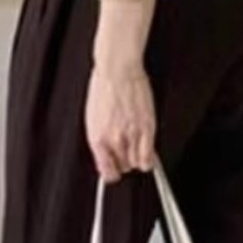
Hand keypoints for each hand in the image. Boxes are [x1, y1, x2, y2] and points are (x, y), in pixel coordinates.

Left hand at [85, 59, 155, 182]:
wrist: (118, 71)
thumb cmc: (104, 88)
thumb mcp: (93, 118)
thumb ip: (101, 140)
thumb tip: (106, 156)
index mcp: (97, 138)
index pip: (107, 171)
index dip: (112, 172)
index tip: (115, 170)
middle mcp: (114, 139)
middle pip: (124, 167)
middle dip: (125, 161)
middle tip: (127, 151)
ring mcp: (132, 135)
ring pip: (137, 163)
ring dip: (138, 158)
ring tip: (137, 147)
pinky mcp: (147, 128)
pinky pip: (149, 156)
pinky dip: (149, 159)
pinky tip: (148, 153)